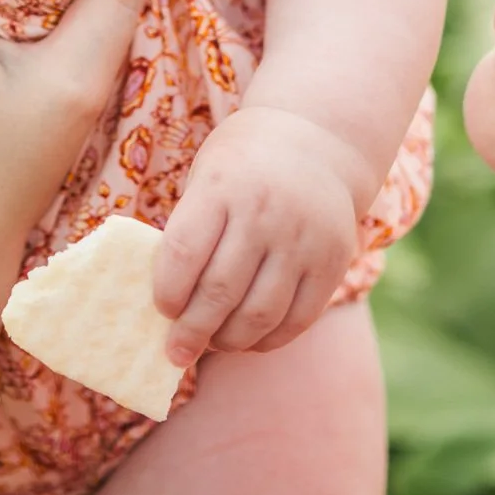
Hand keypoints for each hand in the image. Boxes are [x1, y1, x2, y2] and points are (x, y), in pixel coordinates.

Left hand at [154, 103, 361, 366]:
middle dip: (191, 332)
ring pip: (259, 315)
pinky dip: (268, 340)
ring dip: (229, 341)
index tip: (161, 310)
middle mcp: (264, 212)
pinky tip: (249, 339)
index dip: (167, 293)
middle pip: (220, 292)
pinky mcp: (333, 262)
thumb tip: (170, 307)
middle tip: (176, 352)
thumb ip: (190, 233)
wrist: (317, 142)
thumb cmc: (241, 167)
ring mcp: (303, 239)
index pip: (183, 253)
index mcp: (221, 186)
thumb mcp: (206, 178)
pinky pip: (298, 320)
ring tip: (212, 345)